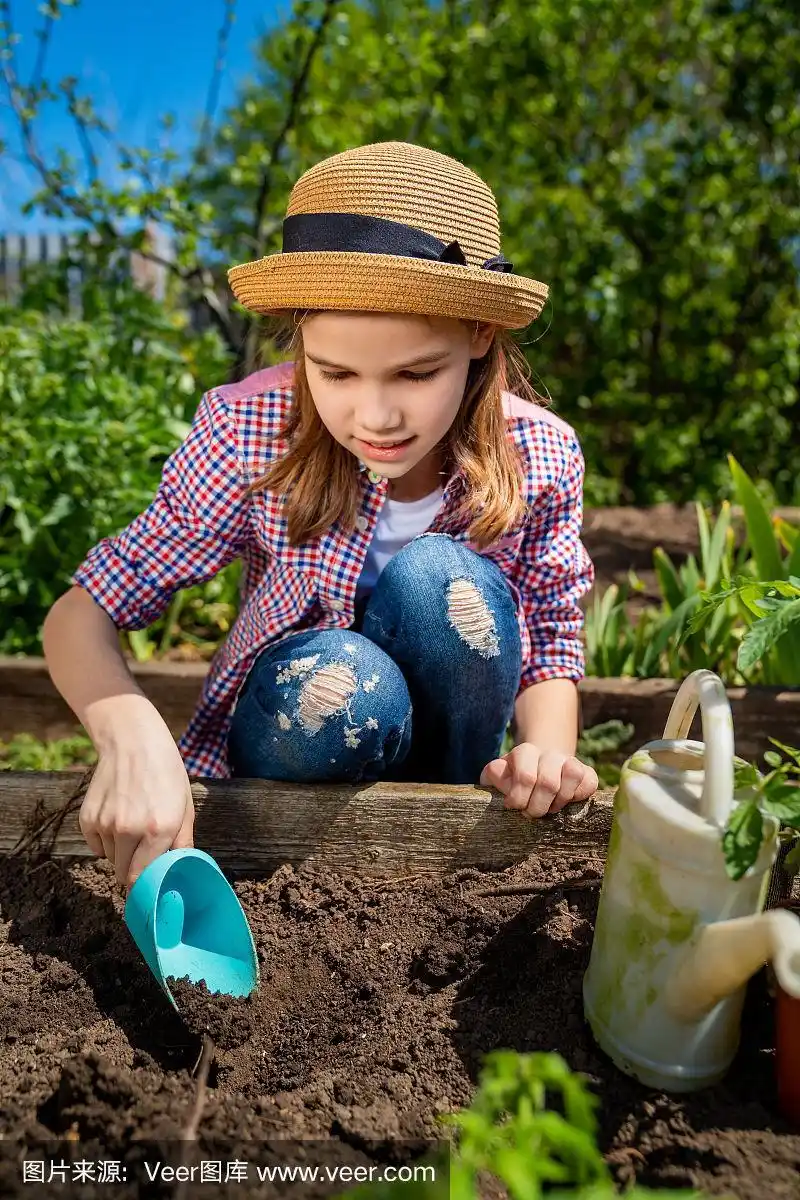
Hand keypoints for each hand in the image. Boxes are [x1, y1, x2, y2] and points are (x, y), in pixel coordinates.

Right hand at [79, 695, 194, 888]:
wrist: (133, 741)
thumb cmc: (166, 772)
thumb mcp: (185, 806)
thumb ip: (183, 842)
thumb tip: (180, 869)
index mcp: (159, 830)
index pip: (143, 878)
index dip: (145, 885)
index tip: (150, 885)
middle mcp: (129, 830)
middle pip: (123, 874)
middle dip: (133, 869)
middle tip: (143, 853)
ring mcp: (106, 825)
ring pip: (109, 859)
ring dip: (120, 853)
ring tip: (132, 826)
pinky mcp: (88, 819)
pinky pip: (95, 846)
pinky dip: (104, 841)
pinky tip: (116, 818)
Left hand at [479, 742, 597, 817]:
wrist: (537, 773)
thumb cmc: (513, 781)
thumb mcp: (497, 778)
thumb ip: (494, 776)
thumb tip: (501, 780)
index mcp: (525, 752)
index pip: (525, 776)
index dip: (519, 799)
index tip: (513, 806)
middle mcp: (549, 753)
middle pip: (549, 782)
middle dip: (537, 807)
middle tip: (531, 813)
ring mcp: (570, 761)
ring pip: (573, 774)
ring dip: (559, 801)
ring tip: (549, 808)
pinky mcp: (587, 773)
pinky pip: (589, 783)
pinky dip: (577, 798)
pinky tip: (565, 803)